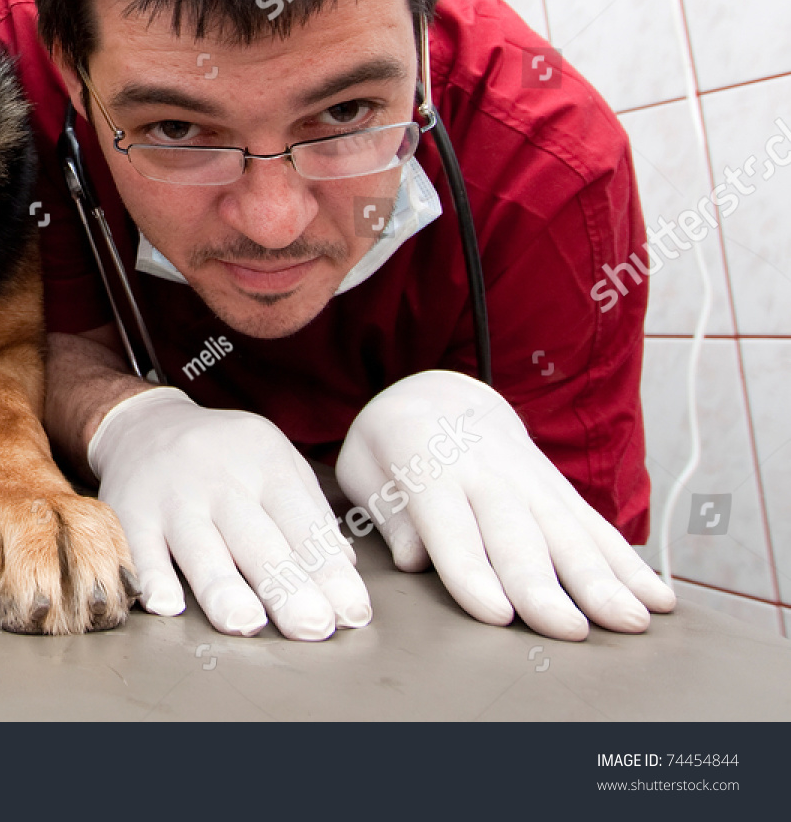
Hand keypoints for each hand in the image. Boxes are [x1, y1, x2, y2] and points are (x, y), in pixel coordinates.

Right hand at [88, 387, 371, 639]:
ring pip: (199, 545)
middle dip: (286, 585)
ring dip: (222, 587)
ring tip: (246, 623)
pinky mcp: (129, 512)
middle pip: (256, 537)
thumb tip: (344, 569)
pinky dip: (151, 577)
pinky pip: (139, 548)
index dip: (328, 569)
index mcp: (266, 464)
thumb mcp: (276, 461)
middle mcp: (220, 478)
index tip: (351, 613)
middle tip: (312, 626)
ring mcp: (172, 497)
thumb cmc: (226, 456)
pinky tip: (167, 606)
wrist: (147, 424)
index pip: (303, 522)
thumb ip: (310, 513)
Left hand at [335, 369, 674, 639]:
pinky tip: (658, 599)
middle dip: (545, 585)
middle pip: (518, 535)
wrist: (442, 393)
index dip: (473, 571)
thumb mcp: (365, 466)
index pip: (451, 526)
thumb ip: (388, 512)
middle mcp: (487, 472)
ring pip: (568, 532)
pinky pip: (597, 527)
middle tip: (570, 630)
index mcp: (428, 466)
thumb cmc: (392, 443)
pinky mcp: (559, 490)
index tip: (497, 613)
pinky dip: (630, 564)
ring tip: (630, 621)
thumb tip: (415, 561)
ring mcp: (530, 479)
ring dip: (603, 579)